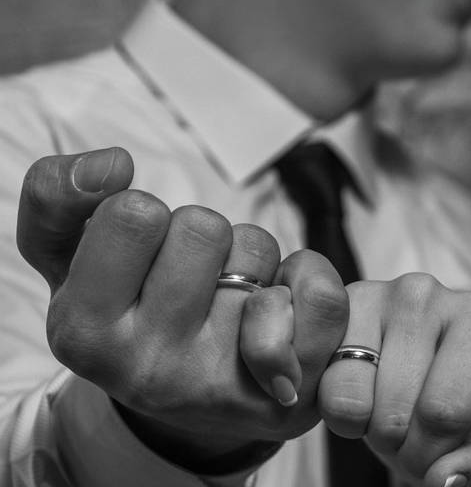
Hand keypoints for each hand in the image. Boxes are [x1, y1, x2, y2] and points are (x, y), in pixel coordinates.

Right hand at [17, 148, 349, 471]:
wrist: (185, 403)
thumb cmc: (128, 308)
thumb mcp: (68, 257)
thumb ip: (56, 197)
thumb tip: (111, 163)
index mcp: (84, 333)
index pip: (135, 213)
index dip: (148, 215)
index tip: (142, 254)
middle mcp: (148, 370)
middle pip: (202, 226)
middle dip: (202, 235)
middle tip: (190, 280)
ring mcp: (220, 385)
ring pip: (258, 250)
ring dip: (250, 259)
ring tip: (227, 301)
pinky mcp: (285, 394)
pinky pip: (319, 294)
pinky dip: (306, 278)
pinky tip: (279, 310)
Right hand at [321, 275, 470, 486]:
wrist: (406, 372)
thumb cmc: (442, 402)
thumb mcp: (468, 441)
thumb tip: (446, 480)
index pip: (447, 412)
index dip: (434, 450)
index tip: (438, 440)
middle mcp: (426, 293)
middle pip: (398, 409)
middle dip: (398, 442)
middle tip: (405, 426)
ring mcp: (372, 292)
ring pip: (351, 400)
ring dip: (361, 427)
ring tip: (379, 410)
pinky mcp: (325, 311)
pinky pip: (315, 386)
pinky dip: (328, 410)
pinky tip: (351, 395)